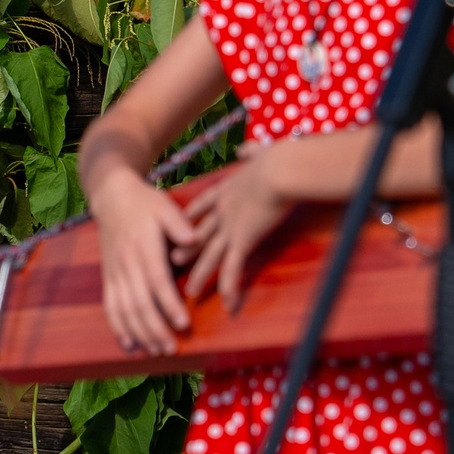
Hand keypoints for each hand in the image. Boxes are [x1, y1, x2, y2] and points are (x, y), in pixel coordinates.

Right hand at [89, 167, 199, 356]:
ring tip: (156, 351)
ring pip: (124, 309)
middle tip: (172, 348)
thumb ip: (179, 224)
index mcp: (143, 246)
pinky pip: (110, 306)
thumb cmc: (145, 203)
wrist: (112, 197)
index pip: (156, 280)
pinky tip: (130, 345)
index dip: (169, 304)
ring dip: (139, 333)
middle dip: (155, 328)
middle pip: (139, 302)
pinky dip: (118, 327)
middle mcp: (126, 263)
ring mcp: (114, 272)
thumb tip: (194, 240)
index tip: (183, 324)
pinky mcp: (108, 278)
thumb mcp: (165, 206)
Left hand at [181, 143, 292, 311]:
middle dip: (186, 250)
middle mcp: (223, 210)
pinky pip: (233, 269)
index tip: (180, 225)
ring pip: (210, 257)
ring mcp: (230, 226)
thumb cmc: (278, 160)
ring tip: (189, 294)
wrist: (280, 169)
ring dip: (201, 277)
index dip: (190, 217)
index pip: (203, 206)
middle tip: (172, 263)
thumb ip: (251, 152)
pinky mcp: (243, 239)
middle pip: (199, 234)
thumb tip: (248, 148)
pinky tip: (228, 305)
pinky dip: (230, 287)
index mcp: (227, 189)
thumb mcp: (260, 152)